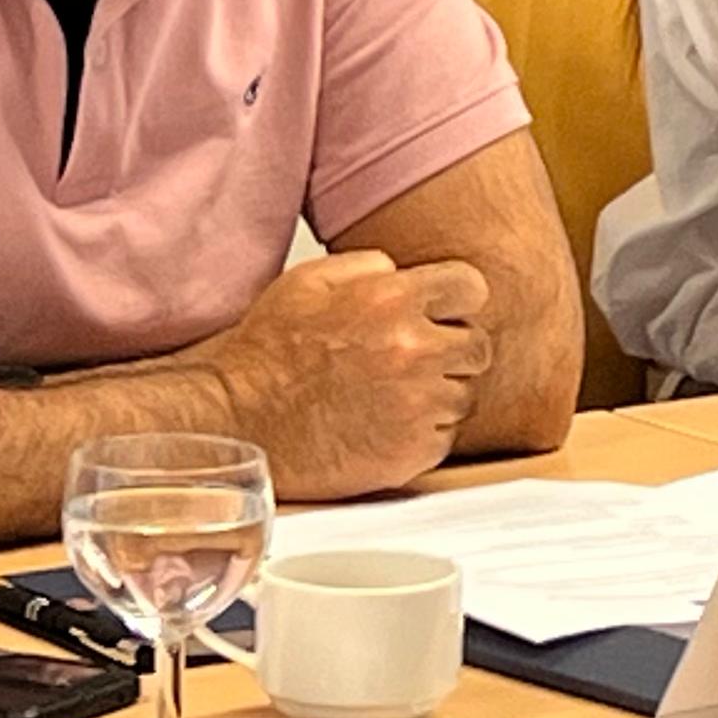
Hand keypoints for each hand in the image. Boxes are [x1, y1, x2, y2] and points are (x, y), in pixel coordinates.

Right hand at [190, 250, 492, 498]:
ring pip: (464, 393)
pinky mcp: (413, 451)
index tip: (440, 313)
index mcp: (392, 301)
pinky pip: (446, 435)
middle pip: (477, 345)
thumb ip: (368, 265)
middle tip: (410, 360)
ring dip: (438, 392)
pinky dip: (424, 431)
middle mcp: (414, 351)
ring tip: (390, 394)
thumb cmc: (267, 355)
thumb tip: (403, 271)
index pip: (471, 288)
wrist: (240, 422)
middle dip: (450, 349)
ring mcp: (418, 405)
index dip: (454, 300)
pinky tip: (385, 424)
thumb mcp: (307, 282)